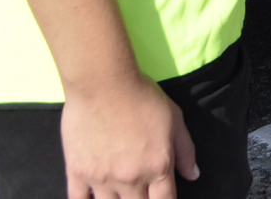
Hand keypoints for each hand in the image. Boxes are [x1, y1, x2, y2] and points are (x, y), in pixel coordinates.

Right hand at [61, 74, 196, 198]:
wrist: (103, 84)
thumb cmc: (142, 97)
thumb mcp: (175, 119)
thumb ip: (185, 150)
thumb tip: (193, 175)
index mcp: (158, 167)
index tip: (162, 198)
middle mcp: (131, 178)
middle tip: (140, 192)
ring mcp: (101, 179)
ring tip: (119, 193)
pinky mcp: (77, 172)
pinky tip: (93, 197)